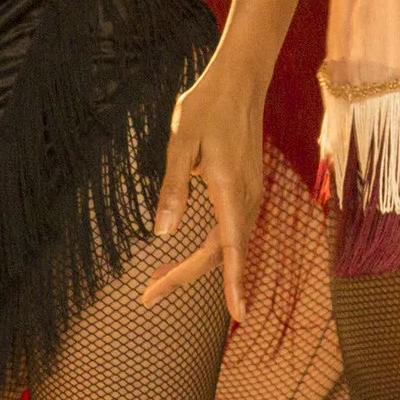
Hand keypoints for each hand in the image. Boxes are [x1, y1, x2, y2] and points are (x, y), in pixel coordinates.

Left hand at [144, 57, 266, 326]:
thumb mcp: (181, 142)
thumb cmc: (206, 106)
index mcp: (229, 188)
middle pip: (222, 252)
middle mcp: (246, 197)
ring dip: (197, 265)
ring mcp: (250, 193)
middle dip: (187, 276)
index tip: (237, 317)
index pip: (230, 247)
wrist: (239, 81)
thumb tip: (162, 232)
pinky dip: (212, 250)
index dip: (232, 284)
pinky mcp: (247, 189)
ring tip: (159, 278)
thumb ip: (173, 187)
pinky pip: (232, 230)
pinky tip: (191, 253)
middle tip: (149, 293)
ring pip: (228, 244)